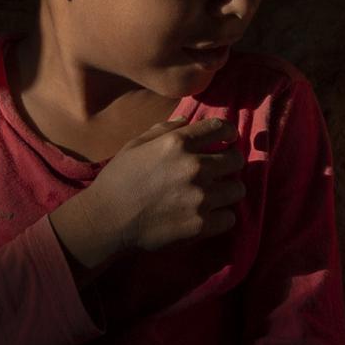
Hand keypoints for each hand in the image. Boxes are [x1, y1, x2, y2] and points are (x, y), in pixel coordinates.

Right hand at [52, 117, 244, 271]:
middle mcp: (195, 167)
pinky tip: (209, 215)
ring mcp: (200, 197)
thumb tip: (186, 120)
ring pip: (238, 189)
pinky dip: (222, 216)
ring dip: (228, 190)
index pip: (221, 127)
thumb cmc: (117, 180)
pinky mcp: (201, 225)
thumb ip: (164, 130)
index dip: (228, 132)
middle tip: (221, 170)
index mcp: (178, 143)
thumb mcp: (135, 145)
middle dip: (230, 162)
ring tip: (216, 194)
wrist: (107, 220)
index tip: (229, 139)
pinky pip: (230, 217)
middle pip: (236, 159)